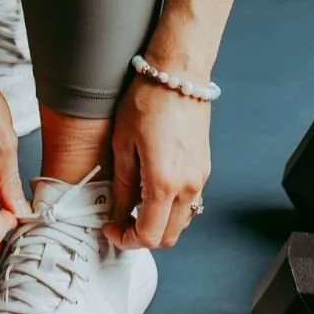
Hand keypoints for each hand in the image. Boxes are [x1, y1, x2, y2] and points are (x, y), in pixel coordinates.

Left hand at [103, 72, 210, 249]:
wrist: (179, 74)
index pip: (148, 235)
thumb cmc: (148, 101)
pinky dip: (171, 208)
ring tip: (134, 204)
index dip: (125, 239)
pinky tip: (152, 189)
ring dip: (158, 223)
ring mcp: (200, 178)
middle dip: (142, 236)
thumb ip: (121, 185)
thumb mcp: (123, 144)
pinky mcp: (204, 168)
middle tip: (120, 221)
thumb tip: (116, 211)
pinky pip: (190, 202)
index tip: (110, 227)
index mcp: (164, 183)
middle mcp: (188, 186)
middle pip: (169, 237)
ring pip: (181, 222)